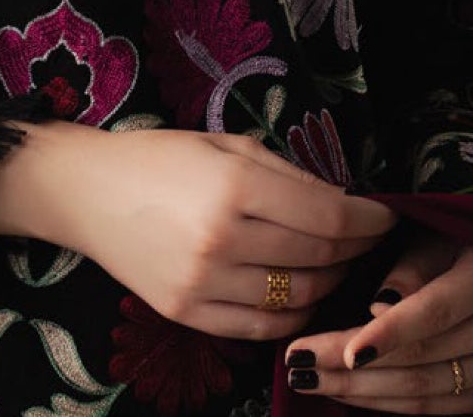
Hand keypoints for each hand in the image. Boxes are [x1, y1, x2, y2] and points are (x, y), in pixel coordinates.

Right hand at [71, 128, 398, 341]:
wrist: (86, 191)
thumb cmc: (160, 157)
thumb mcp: (226, 144)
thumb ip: (286, 173)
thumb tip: (343, 200)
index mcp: (235, 186)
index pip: (330, 217)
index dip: (369, 220)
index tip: (387, 215)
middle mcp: (223, 240)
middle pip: (320, 260)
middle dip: (355, 250)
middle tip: (366, 239)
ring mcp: (204, 284)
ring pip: (298, 299)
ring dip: (329, 283)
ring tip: (335, 265)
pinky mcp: (187, 314)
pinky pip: (261, 328)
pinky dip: (293, 315)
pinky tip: (300, 294)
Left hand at [282, 230, 472, 410]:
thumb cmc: (463, 241)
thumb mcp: (438, 234)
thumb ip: (410, 267)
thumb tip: (376, 308)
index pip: (435, 312)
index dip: (388, 333)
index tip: (340, 350)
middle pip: (422, 358)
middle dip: (353, 366)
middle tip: (298, 362)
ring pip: (425, 391)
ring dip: (362, 392)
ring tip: (310, 378)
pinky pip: (437, 408)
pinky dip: (389, 403)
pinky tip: (349, 392)